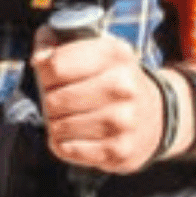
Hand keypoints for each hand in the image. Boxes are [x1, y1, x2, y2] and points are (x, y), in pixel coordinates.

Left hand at [30, 25, 162, 173]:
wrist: (158, 116)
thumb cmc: (114, 80)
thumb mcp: (97, 52)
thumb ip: (59, 45)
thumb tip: (38, 59)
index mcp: (115, 54)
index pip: (55, 65)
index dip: (42, 72)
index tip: (47, 76)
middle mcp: (123, 86)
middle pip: (54, 99)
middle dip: (47, 101)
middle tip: (55, 100)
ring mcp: (123, 121)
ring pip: (59, 127)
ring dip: (54, 124)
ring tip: (65, 118)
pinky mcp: (119, 150)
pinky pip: (69, 150)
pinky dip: (62, 144)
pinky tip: (72, 136)